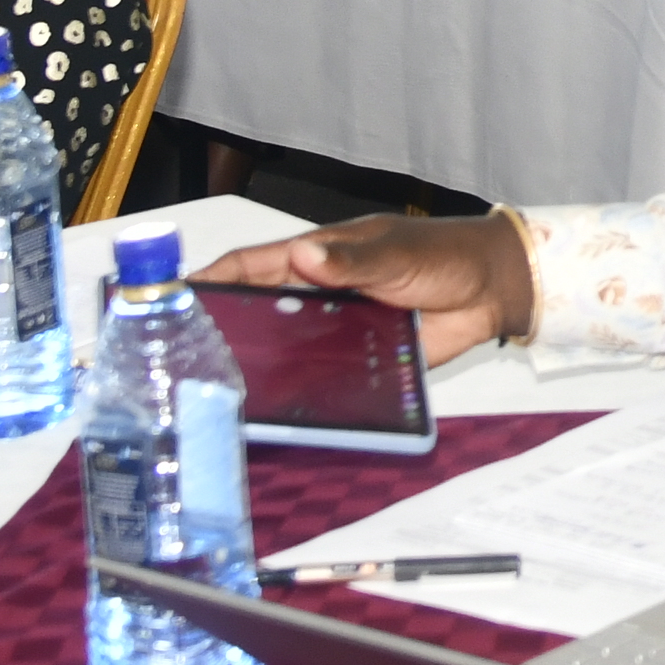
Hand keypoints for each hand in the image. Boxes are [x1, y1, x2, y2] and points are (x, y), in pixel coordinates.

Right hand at [197, 208, 532, 361]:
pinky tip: (274, 410)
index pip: (252, 265)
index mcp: (318, 256)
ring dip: (256, 363)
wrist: (491, 290)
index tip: (173, 294)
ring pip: (283, 345)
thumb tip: (304, 254)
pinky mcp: (358, 359)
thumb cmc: (442, 254)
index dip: (212, 278)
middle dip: (221, 326)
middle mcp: (318, 291)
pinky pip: (319, 375)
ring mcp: (335, 326)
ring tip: (214, 391)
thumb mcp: (395, 253)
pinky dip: (296, 388)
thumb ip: (351, 260)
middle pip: (258, 309)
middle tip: (181, 356)